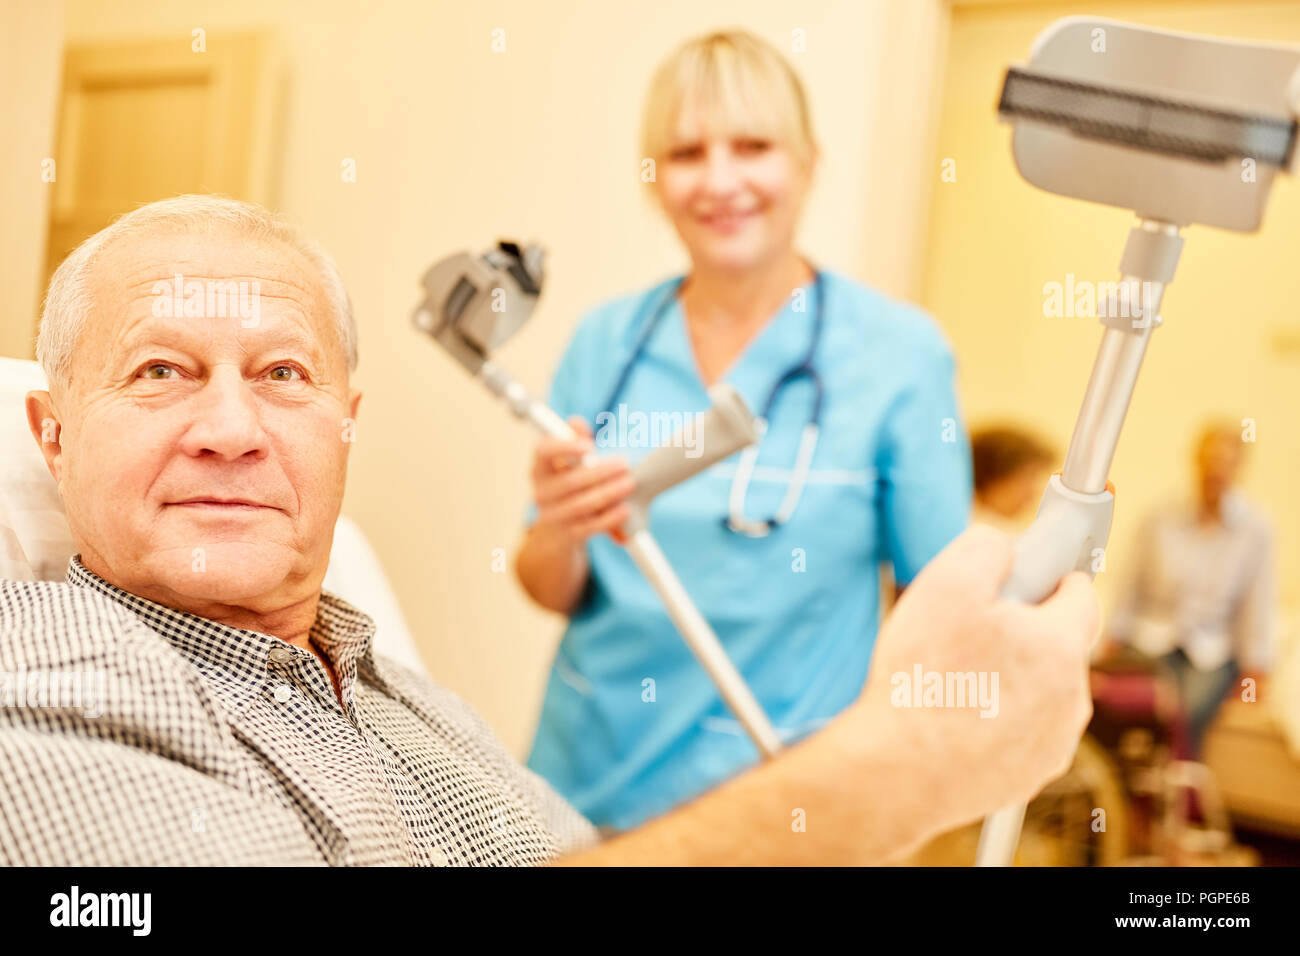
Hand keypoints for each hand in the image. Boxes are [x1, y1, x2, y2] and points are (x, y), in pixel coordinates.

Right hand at [530, 417, 635, 546]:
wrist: (557, 532)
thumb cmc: (568, 485)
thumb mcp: (567, 463)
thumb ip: (574, 439)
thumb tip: (576, 422)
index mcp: (540, 468)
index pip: (543, 452)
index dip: (564, 447)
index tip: (589, 445)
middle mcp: (541, 492)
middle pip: (569, 481)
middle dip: (600, 473)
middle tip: (624, 465)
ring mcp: (552, 516)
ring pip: (581, 505)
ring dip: (608, 493)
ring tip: (629, 484)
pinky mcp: (567, 535)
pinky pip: (589, 527)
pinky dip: (609, 518)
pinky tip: (625, 509)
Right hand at [851, 524, 1098, 837]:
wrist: (898, 771)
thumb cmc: (922, 679)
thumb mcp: (946, 583)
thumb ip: (988, 548)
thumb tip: (1008, 548)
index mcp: (1060, 645)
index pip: (1081, 593)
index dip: (1051, 576)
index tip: (1023, 576)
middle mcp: (1071, 697)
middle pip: (1060, 643)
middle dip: (1025, 629)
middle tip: (970, 630)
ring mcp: (1053, 742)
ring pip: (1043, 690)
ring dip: (1013, 677)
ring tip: (955, 682)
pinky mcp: (1030, 776)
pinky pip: (1024, 731)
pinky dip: (999, 720)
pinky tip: (957, 719)